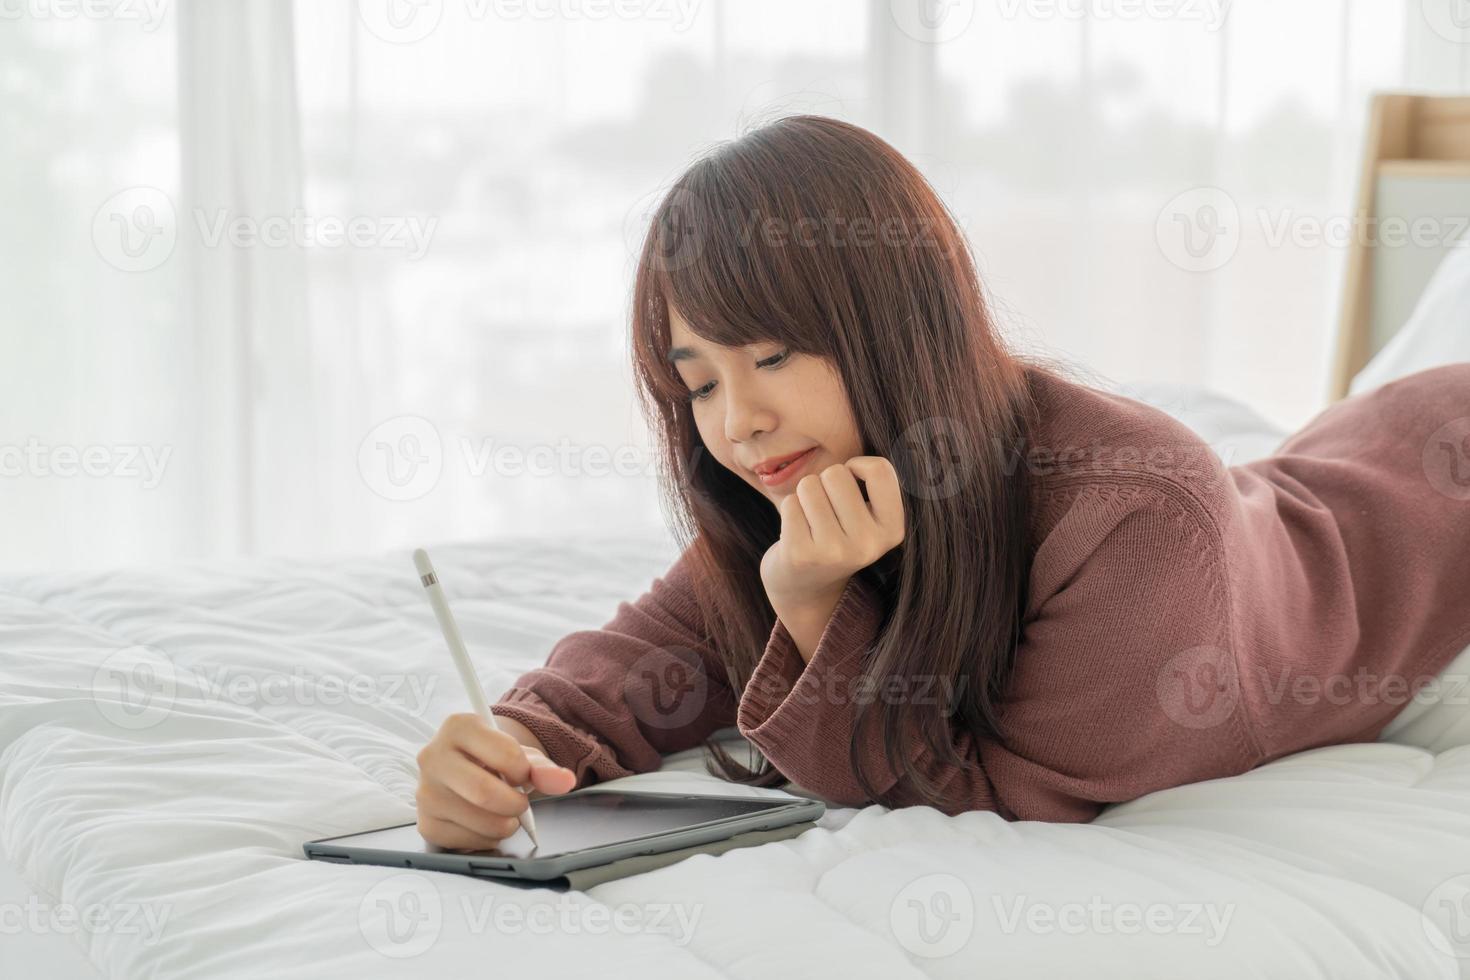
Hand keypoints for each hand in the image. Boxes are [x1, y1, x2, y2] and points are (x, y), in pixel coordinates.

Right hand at [415, 712, 577, 850]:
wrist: (469, 768)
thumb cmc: (494, 758)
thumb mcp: (520, 755)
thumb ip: (543, 767)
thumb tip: (564, 781)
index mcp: (458, 726)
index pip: (505, 755)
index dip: (523, 772)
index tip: (521, 774)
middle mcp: (433, 756)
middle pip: (485, 793)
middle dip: (515, 804)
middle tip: (519, 803)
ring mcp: (425, 791)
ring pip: (478, 821)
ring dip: (504, 825)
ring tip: (503, 813)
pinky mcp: (426, 822)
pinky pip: (465, 842)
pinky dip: (486, 839)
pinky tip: (484, 823)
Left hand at [760, 455, 905, 619]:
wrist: (805, 587)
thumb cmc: (837, 533)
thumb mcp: (869, 515)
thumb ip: (874, 482)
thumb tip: (860, 452)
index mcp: (893, 530)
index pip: (881, 470)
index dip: (858, 466)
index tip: (851, 483)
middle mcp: (868, 544)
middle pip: (837, 474)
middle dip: (825, 482)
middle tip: (825, 509)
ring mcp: (835, 552)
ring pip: (809, 485)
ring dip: (805, 495)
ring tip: (811, 520)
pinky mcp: (801, 555)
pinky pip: (790, 503)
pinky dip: (790, 510)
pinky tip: (797, 532)